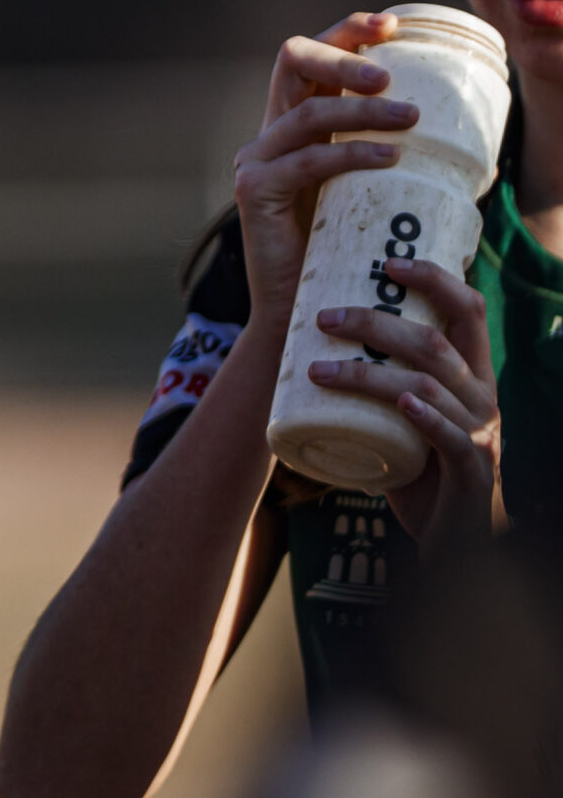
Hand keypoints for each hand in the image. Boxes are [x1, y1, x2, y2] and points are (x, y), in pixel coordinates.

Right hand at [233, 12, 417, 321]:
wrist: (306, 306)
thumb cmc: (344, 247)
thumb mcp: (370, 189)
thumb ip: (393, 155)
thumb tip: (466, 141)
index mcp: (295, 124)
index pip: (310, 57)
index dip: (346, 32)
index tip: (392, 24)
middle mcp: (270, 133)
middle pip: (293, 61)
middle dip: (344, 56)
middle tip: (390, 75)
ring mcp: (257, 160)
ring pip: (307, 113)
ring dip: (362, 111)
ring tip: (410, 120)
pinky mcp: (256, 191)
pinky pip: (307, 161)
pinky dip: (351, 155)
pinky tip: (388, 157)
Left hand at [308, 257, 502, 558]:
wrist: (454, 535)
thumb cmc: (422, 467)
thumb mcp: (405, 414)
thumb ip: (382, 380)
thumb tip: (317, 337)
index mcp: (472, 374)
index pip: (468, 311)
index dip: (435, 280)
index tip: (388, 262)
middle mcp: (482, 396)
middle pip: (434, 342)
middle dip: (376, 323)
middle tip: (323, 318)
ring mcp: (480, 433)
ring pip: (426, 387)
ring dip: (368, 374)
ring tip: (317, 371)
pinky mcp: (472, 470)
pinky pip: (451, 438)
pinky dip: (425, 418)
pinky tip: (400, 403)